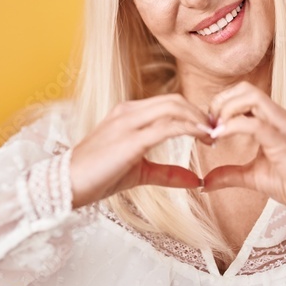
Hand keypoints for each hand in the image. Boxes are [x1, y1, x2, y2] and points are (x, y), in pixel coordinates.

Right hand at [69, 93, 214, 208]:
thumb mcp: (139, 173)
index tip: (210, 130)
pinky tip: (202, 138)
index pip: (168, 103)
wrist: (67, 184)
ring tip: (213, 135)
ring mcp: (128, 122)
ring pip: (173, 107)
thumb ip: (168, 173)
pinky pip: (167, 126)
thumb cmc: (98, 177)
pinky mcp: (130, 139)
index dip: (193, 113)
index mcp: (128, 114)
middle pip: (174, 100)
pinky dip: (190, 129)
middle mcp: (128, 111)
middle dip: (200, 113)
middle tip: (217, 131)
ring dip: (198, 119)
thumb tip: (197, 180)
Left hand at [201, 81, 285, 217]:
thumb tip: (205, 182)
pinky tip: (219, 137)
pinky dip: (232, 126)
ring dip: (226, 109)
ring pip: (251, 96)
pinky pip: (254, 123)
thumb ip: (230, 175)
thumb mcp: (254, 177)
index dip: (221, 105)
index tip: (209, 127)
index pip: (243, 95)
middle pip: (245, 88)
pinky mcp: (283, 141)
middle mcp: (277, 117)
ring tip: (215, 130)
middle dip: (220, 101)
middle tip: (209, 125)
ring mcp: (282, 126)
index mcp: (271, 120)